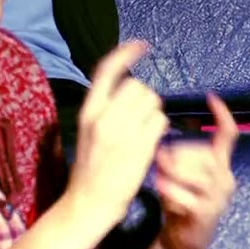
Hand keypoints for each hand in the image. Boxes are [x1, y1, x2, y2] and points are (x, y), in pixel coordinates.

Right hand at [69, 41, 169, 219]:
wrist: (89, 203)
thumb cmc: (90, 169)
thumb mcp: (88, 131)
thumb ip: (105, 109)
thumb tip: (129, 88)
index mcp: (89, 111)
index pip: (107, 70)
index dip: (126, 53)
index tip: (141, 45)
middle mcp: (104, 117)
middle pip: (137, 86)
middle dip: (145, 97)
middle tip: (141, 117)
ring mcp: (123, 131)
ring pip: (152, 101)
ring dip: (154, 113)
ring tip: (144, 132)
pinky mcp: (140, 146)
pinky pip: (160, 121)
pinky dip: (160, 128)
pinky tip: (152, 142)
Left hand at [153, 93, 237, 248]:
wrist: (184, 244)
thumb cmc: (179, 203)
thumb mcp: (180, 175)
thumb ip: (177, 158)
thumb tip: (163, 143)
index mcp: (221, 165)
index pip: (228, 135)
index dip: (222, 115)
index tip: (212, 97)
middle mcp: (226, 178)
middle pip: (200, 151)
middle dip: (175, 156)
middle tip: (160, 167)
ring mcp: (220, 196)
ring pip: (192, 171)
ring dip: (170, 174)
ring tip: (161, 182)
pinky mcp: (209, 213)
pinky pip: (186, 194)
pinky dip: (170, 191)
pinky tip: (162, 193)